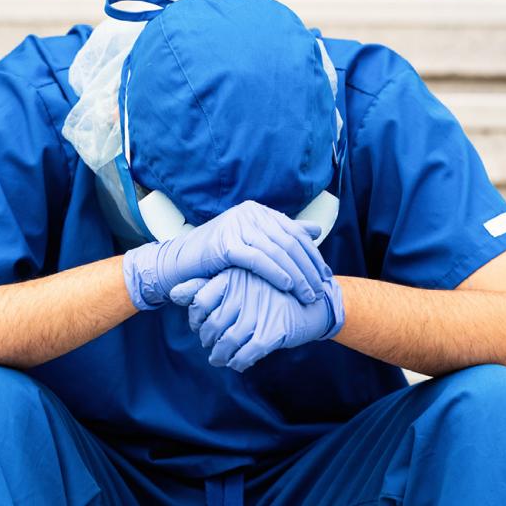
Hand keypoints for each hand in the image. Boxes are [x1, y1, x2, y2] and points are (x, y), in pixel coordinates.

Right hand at [122, 200, 330, 310]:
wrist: (180, 263)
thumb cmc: (217, 257)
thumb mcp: (252, 242)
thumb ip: (282, 235)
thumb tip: (314, 230)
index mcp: (256, 211)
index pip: (294, 232)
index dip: (312, 255)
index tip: (325, 276)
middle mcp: (248, 213)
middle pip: (288, 241)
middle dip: (308, 268)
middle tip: (320, 289)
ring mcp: (236, 226)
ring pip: (277, 251)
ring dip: (297, 275)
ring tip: (307, 294)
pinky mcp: (225, 243)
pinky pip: (258, 259)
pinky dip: (276, 273)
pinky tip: (288, 286)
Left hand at [169, 269, 344, 372]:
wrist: (313, 300)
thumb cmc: (268, 291)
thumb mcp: (237, 281)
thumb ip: (203, 286)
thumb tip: (172, 293)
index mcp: (233, 276)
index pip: (199, 301)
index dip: (196, 319)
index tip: (200, 326)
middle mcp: (243, 292)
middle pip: (212, 325)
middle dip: (208, 340)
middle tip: (210, 344)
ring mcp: (259, 312)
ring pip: (228, 342)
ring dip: (220, 355)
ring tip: (219, 358)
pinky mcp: (273, 331)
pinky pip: (247, 354)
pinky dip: (239, 362)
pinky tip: (238, 362)